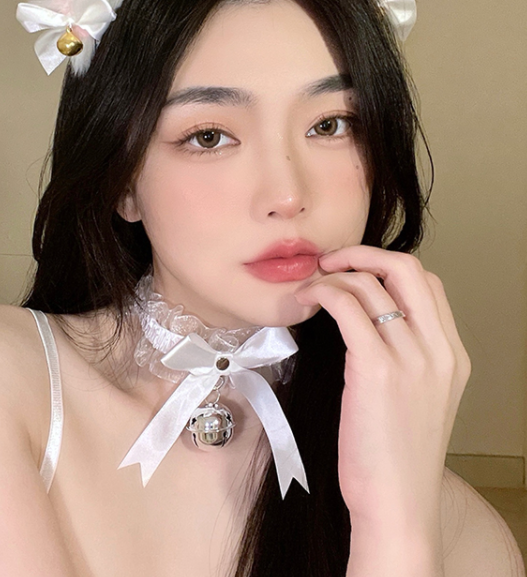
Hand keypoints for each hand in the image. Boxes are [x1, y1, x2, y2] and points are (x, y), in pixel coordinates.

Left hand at [293, 246, 470, 535]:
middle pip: (407, 269)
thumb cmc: (397, 455)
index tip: (355, 270)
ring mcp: (411, 359)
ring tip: (308, 289)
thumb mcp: (419, 398)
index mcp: (453, 356)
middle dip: (363, 254)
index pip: (429, 283)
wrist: (397, 503)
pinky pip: (348, 308)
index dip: (387, 265)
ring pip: (371, 285)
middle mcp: (438, 351)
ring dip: (332, 277)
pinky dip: (323, 294)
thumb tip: (367, 318)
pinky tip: (305, 302)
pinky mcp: (376, 370)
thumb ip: (407, 357)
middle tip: (329, 263)